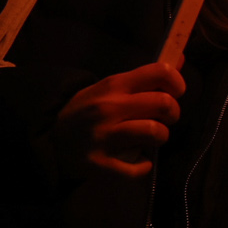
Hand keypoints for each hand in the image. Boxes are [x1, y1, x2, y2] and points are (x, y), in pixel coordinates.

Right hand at [54, 61, 185, 178]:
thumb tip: (179, 59)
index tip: (176, 92)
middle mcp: (110, 108)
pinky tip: (139, 161)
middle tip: (165, 118)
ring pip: (155, 132)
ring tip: (151, 138)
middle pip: (163, 103)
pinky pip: (137, 168)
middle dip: (173, 112)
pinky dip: (144, 166)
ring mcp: (104, 137)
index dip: (177, 81)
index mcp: (114, 86)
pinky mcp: (99, 164)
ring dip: (161, 137)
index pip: (159, 72)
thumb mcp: (109, 86)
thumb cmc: (85, 109)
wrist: (48, 139)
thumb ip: (143, 77)